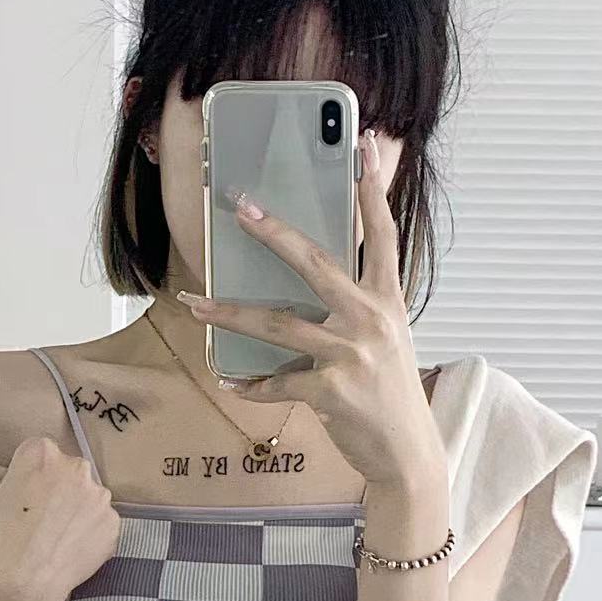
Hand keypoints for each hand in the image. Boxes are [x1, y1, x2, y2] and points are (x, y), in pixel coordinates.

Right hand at [0, 435, 120, 600]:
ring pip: (88, 495)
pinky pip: (101, 520)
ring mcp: (98, 495)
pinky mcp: (113, 522)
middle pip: (69, 470)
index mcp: (41, 455)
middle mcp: (75, 468)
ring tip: (57, 536)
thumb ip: (4, 482)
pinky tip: (71, 547)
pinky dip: (90, 531)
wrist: (23, 587)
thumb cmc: (1, 546)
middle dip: (59, 488)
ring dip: (77, 509)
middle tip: (43, 516)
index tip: (28, 490)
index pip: (40, 451)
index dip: (32, 473)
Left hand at [178, 130, 444, 489]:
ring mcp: (351, 355)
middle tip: (241, 207)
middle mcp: (372, 320)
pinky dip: (249, 385)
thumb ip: (355, 307)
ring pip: (277, 324)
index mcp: (388, 301)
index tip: (365, 145)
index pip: (382, 234)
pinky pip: (275, 382)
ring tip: (194, 304)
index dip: (372, 189)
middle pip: (316, 264)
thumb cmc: (388, 394)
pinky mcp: (330, 392)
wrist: (407, 455)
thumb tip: (301, 284)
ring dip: (228, 314)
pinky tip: (231, 382)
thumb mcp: (385, 340)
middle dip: (275, 232)